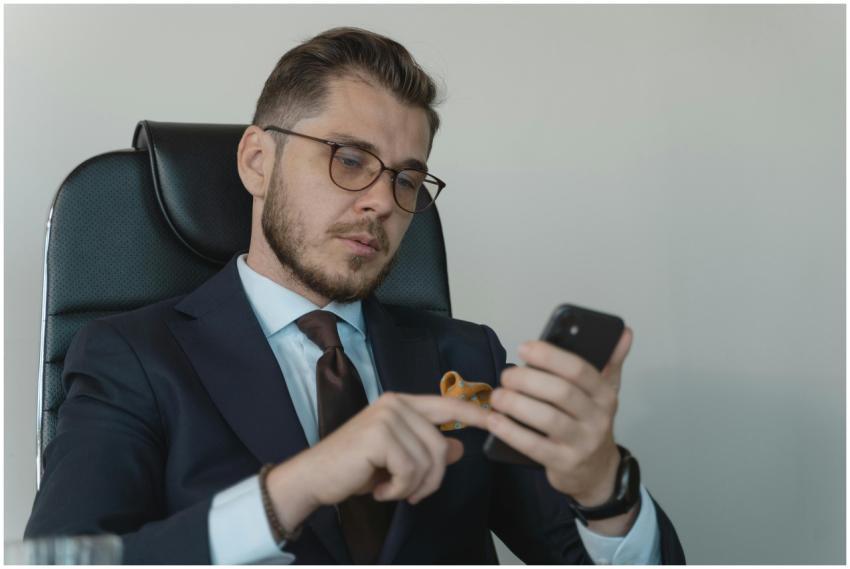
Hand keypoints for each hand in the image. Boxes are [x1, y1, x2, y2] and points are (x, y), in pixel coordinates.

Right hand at [267, 392, 490, 530]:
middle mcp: (395, 403)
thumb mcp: (397, 458)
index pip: (447, 404)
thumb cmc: (354, 468)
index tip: (496, 418)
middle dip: (431, 479)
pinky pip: (410, 471)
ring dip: (412, 487)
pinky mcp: (379, 435)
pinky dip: (397, 490)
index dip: (474, 413)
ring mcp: (387, 416)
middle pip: (440, 445)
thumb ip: (426, 448)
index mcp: (401, 403)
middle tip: (408, 493)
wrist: (314, 478)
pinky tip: (378, 489)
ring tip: (388, 489)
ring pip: (428, 461)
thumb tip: (458, 447)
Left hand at [487, 327, 633, 506]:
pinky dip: (511, 432)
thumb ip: (610, 361)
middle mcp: (597, 418)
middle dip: (527, 379)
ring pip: (547, 418)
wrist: (596, 472)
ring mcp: (582, 443)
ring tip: (498, 396)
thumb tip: (624, 332)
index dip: (550, 356)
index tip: (524, 347)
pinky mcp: (564, 463)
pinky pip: (534, 446)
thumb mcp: (604, 392)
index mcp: (605, 394)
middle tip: (506, 375)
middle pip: (561, 392)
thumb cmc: (589, 422)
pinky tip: (494, 421)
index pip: (579, 369)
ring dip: (516, 404)